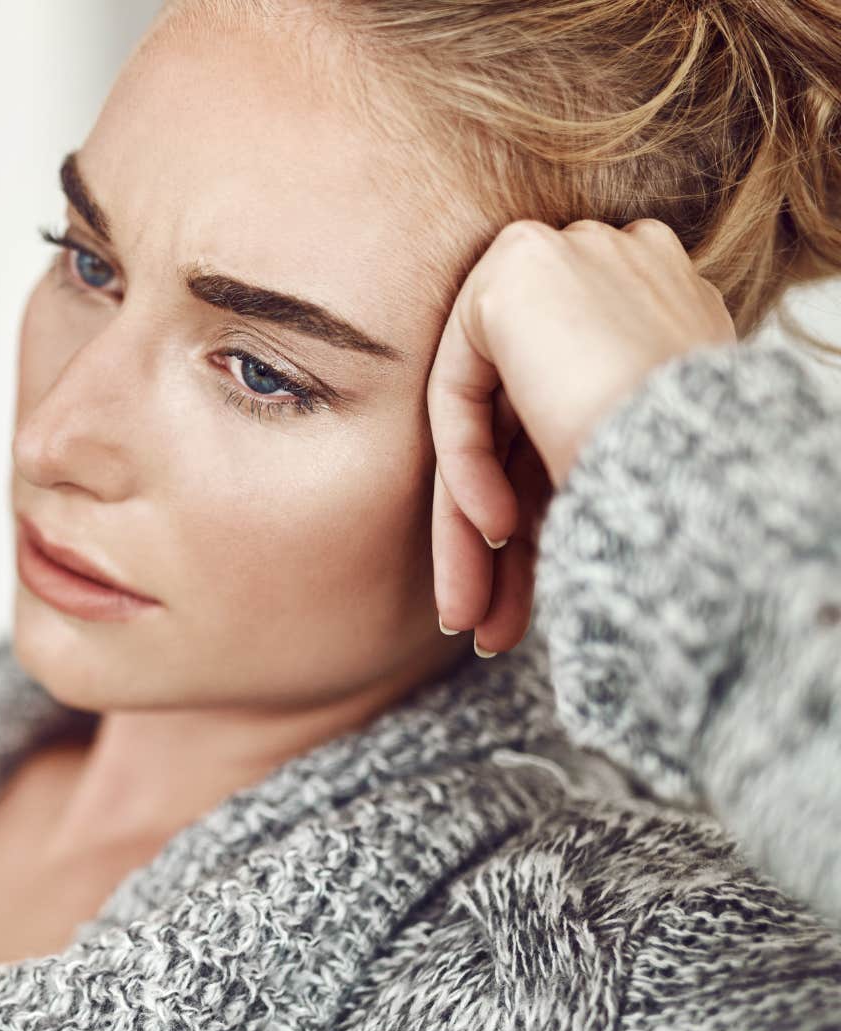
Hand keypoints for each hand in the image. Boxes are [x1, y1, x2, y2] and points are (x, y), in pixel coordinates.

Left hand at [428, 219, 736, 654]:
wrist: (710, 456)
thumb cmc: (699, 488)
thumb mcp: (633, 474)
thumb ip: (574, 465)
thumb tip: (521, 531)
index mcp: (654, 312)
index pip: (566, 421)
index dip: (540, 511)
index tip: (525, 596)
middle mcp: (608, 273)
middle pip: (522, 429)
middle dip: (499, 542)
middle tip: (481, 627)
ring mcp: (564, 261)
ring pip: (487, 422)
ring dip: (471, 533)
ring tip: (470, 622)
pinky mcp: (514, 273)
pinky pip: (462, 390)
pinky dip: (466, 466)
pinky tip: (494, 533)